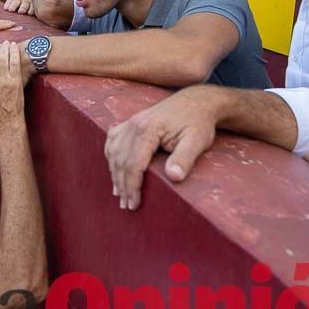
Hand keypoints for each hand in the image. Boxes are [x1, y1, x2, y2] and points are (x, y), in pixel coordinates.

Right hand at [104, 86, 220, 210]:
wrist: (197, 102)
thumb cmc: (198, 122)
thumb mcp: (197, 141)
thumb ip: (184, 158)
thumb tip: (174, 177)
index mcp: (148, 129)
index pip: (133, 163)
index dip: (132, 186)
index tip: (134, 204)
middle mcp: (134, 124)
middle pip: (121, 160)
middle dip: (122, 185)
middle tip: (127, 206)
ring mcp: (131, 121)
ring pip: (114, 151)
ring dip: (115, 174)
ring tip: (119, 194)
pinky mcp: (131, 122)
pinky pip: (113, 140)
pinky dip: (111, 156)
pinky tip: (113, 168)